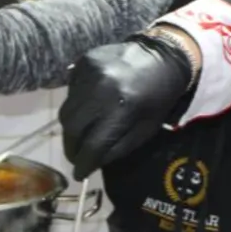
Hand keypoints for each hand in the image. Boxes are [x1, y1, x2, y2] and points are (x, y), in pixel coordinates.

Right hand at [59, 35, 192, 180]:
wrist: (163, 57)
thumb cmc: (159, 98)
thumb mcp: (146, 129)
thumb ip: (117, 149)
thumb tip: (90, 163)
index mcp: (123, 108)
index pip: (92, 144)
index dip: (83, 164)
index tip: (79, 174)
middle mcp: (101, 89)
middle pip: (72, 128)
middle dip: (72, 148)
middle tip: (76, 156)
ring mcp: (90, 72)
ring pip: (66, 110)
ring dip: (71, 127)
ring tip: (80, 135)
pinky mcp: (84, 61)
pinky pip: (71, 91)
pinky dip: (76, 104)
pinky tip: (88, 107)